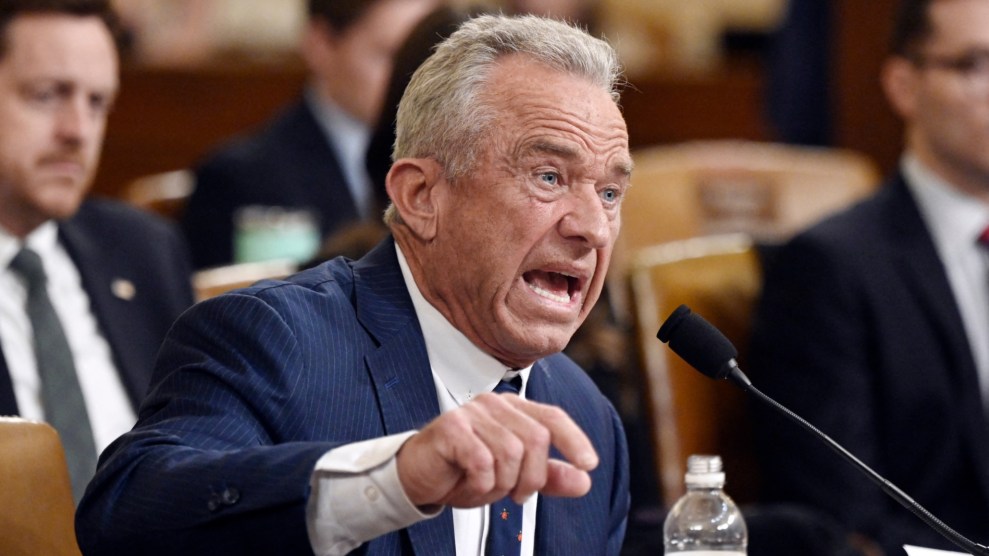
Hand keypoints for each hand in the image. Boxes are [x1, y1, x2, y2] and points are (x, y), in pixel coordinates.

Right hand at [395, 392, 598, 509]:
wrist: (419, 477)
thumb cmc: (464, 471)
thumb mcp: (513, 478)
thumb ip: (548, 477)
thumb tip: (584, 481)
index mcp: (513, 409)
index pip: (552, 417)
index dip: (574, 439)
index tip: (589, 464)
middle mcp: (494, 404)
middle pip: (536, 440)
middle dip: (531, 478)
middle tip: (516, 494)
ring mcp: (472, 413)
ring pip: (511, 453)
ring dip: (502, 484)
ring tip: (486, 487)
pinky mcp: (451, 427)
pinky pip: (483, 462)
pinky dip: (480, 484)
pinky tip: (469, 484)